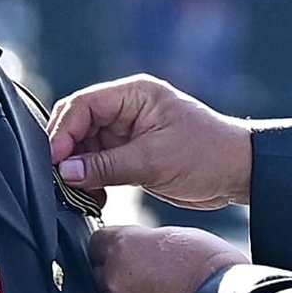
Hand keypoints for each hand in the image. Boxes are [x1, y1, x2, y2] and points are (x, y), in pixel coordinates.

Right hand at [48, 74, 250, 208]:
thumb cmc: (208, 154)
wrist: (238, 173)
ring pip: (84, 148)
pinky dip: (91, 181)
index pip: (82, 106)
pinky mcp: (130, 154)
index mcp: (134, 94)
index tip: (53, 161)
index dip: (62, 133)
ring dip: (78, 172)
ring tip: (80, 194)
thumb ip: (106, 165)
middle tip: (59, 180)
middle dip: (66, 153)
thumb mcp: (154, 160)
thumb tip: (66, 172)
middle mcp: (126, 109)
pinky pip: (98, 165)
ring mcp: (126, 132)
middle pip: (78, 126)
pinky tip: (94, 197)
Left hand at [94, 222, 244, 292]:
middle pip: (103, 274)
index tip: (125, 251)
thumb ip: (149, 243)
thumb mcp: (180, 237)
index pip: (98, 242)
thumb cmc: (213, 271)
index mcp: (124, 247)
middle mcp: (114, 279)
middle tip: (152, 277)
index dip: (114, 246)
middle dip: (121, 275)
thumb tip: (143, 250)